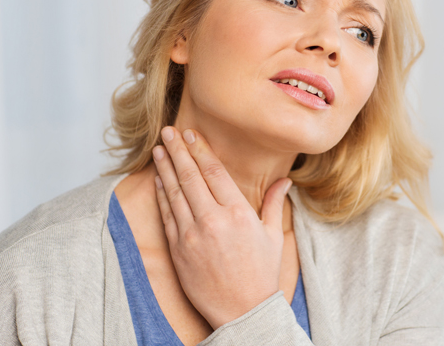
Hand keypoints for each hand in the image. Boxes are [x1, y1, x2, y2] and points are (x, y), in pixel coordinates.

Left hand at [152, 126, 291, 329]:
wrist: (242, 313)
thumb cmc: (260, 274)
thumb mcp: (272, 236)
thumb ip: (273, 203)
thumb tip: (285, 180)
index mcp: (238, 213)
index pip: (214, 172)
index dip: (200, 150)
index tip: (191, 134)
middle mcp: (213, 220)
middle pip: (190, 176)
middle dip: (178, 150)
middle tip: (168, 131)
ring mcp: (191, 235)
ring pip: (174, 193)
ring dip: (165, 168)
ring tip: (159, 149)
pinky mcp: (178, 249)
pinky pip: (167, 215)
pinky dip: (161, 195)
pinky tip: (158, 180)